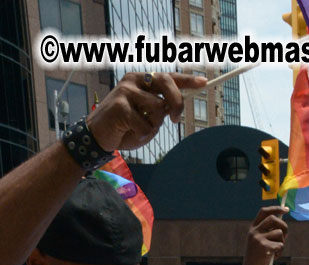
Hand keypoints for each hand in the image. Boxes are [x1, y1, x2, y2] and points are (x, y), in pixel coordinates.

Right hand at [87, 72, 206, 152]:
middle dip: (177, 102)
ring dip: (153, 125)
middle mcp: (135, 80)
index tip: (204, 82)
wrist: (99, 136)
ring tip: (137, 127)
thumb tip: (174, 106)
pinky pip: (144, 124)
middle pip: (167, 83)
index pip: (168, 77)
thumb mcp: (148, 119)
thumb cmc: (126, 127)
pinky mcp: (119, 105)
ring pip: (157, 108)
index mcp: (143, 81)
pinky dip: (141, 134)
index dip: (187, 80)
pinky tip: (128, 131)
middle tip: (175, 119)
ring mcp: (126, 90)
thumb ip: (161, 111)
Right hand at [241, 206, 287, 264]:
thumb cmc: (258, 258)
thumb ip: (269, 233)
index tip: (286, 209)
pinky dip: (280, 252)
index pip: (264, 211)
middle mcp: (254, 231)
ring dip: (282, 242)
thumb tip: (283, 225)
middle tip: (286, 234)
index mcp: (252, 228)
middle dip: (283, 225)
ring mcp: (258, 239)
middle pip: (273, 219)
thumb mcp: (260, 243)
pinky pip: (280, 245)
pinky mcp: (264, 247)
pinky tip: (274, 257)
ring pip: (279, 233)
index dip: (276, 208)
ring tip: (276, 251)